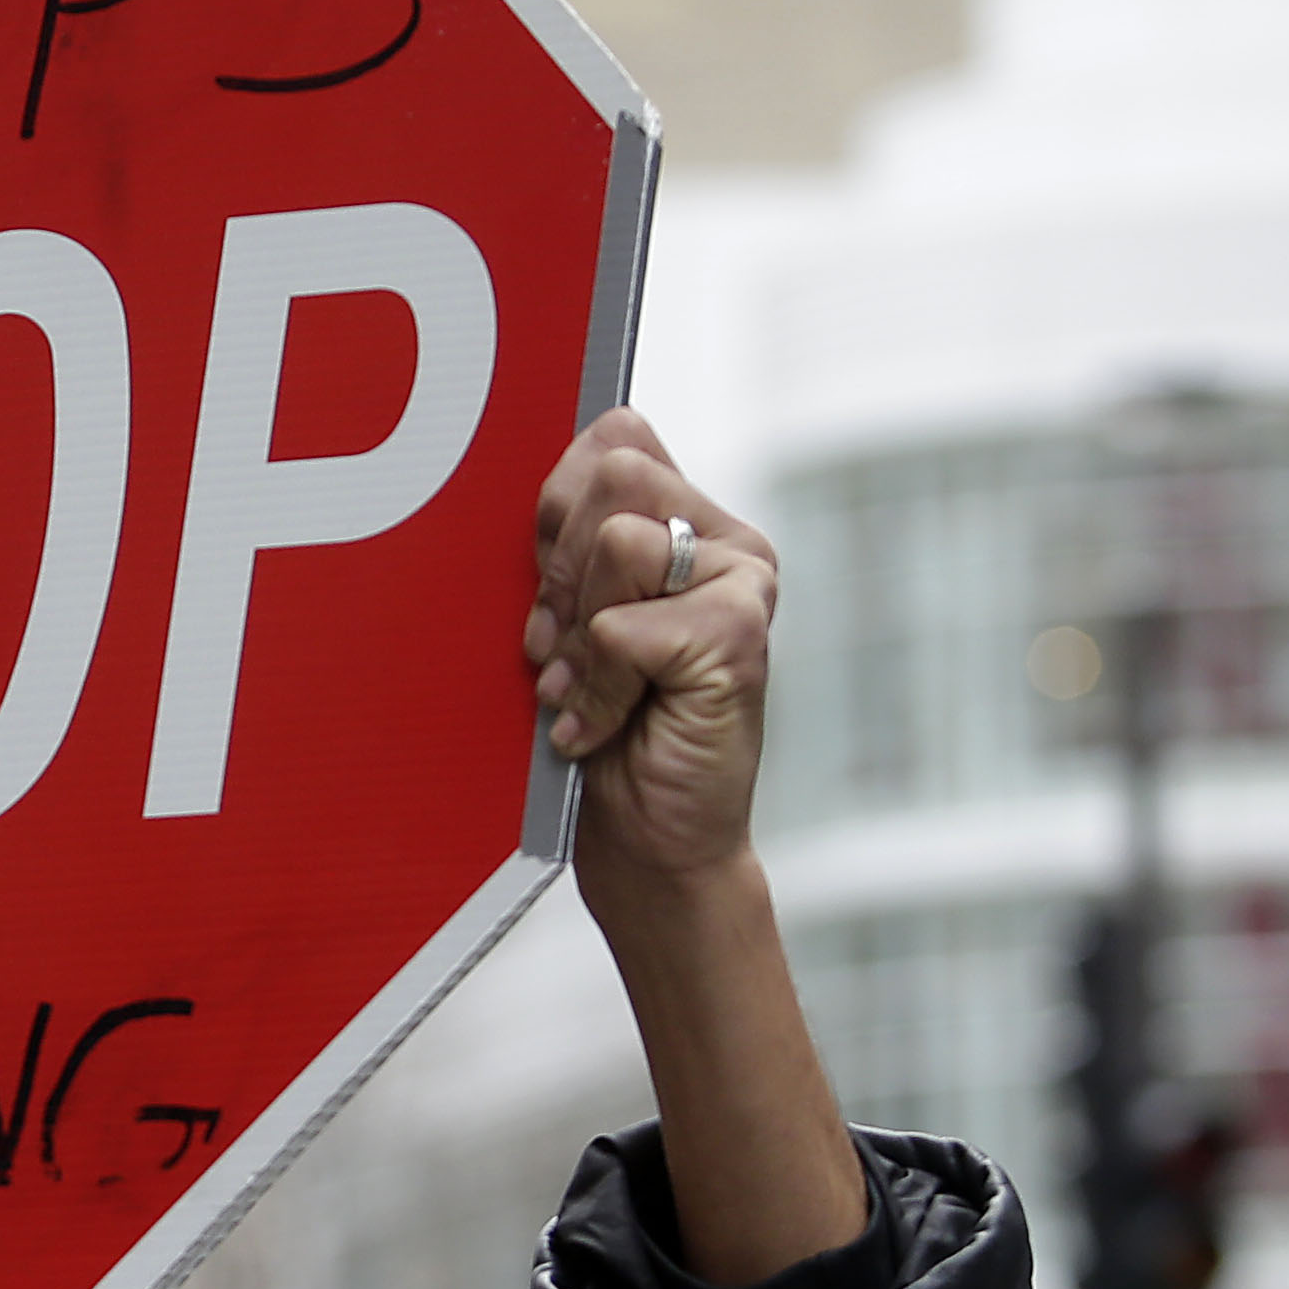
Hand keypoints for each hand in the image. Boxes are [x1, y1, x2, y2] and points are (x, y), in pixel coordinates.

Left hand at [524, 411, 864, 1284]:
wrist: (651, 851)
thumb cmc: (604, 736)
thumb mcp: (573, 624)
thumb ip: (571, 547)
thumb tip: (543, 467)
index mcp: (690, 522)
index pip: (613, 437)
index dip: (555, 509)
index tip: (552, 591)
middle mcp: (729, 542)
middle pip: (611, 473)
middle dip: (560, 571)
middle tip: (569, 652)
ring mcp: (745, 585)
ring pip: (617, 542)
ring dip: (577, 634)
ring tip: (587, 689)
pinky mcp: (738, 637)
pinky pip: (622, 628)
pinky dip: (595, 689)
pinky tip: (604, 729)